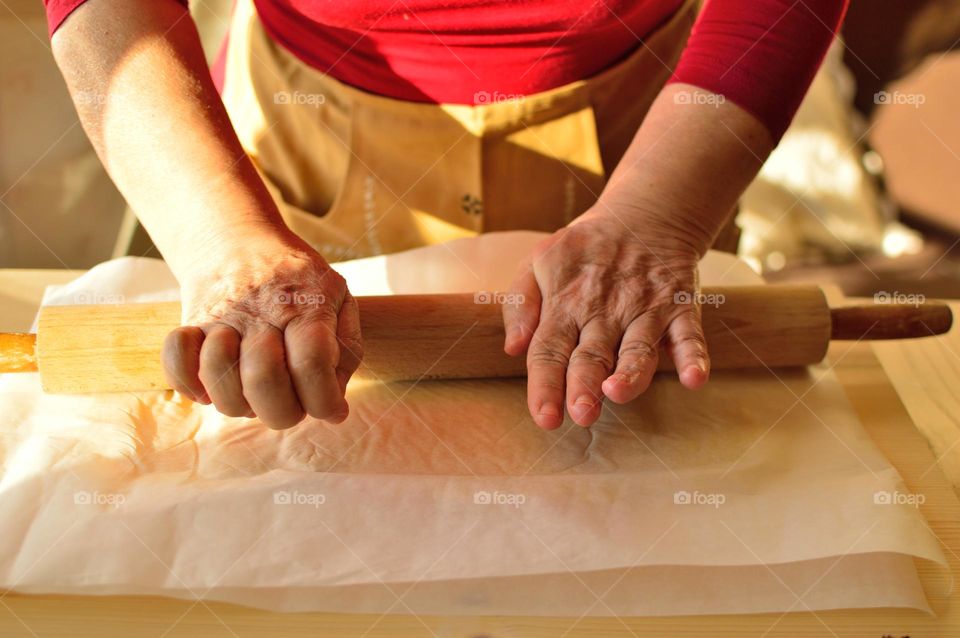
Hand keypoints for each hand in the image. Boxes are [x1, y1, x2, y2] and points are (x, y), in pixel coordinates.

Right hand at [161, 228, 361, 428]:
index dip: (323, 401)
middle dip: (281, 410)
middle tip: (288, 402)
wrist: (240, 239)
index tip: (329, 407)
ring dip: (237, 399)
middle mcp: (260, 311)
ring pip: (218, 375)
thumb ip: (345, 352)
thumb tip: (335, 412)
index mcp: (306, 306)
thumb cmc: (299, 282)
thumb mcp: (339, 301)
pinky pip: (175, 359)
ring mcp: (221, 316)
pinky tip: (209, 387)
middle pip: (264, 379)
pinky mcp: (189, 322)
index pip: (312, 365)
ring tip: (251, 390)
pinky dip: (188, 383)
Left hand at [502, 209, 710, 428]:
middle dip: (585, 385)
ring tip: (618, 393)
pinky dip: (694, 357)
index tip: (545, 418)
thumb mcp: (538, 262)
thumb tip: (512, 348)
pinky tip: (693, 379)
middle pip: (591, 355)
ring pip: (637, 348)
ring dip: (630, 373)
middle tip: (580, 414)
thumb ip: (520, 304)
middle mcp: (604, 310)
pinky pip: (690, 335)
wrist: (645, 214)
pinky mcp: (680, 306)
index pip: (549, 349)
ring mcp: (645, 309)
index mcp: (565, 303)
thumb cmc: (584, 250)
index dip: (545, 385)